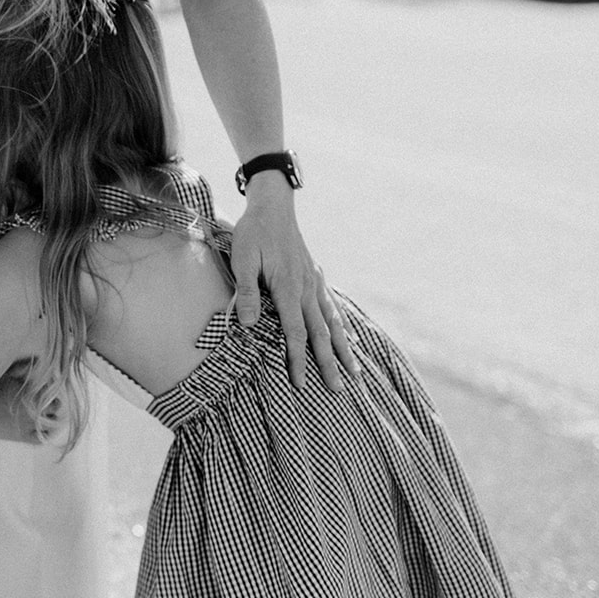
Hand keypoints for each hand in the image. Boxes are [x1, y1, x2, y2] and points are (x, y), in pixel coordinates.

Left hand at [230, 181, 358, 391]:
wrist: (273, 205)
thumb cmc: (253, 232)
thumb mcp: (242, 258)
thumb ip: (249, 291)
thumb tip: (250, 325)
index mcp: (289, 288)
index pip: (296, 332)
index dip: (298, 360)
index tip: (302, 384)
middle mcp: (307, 289)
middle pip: (322, 334)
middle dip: (331, 364)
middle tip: (340, 391)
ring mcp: (315, 283)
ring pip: (334, 323)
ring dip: (344, 349)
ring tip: (356, 373)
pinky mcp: (315, 277)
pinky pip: (332, 307)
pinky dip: (344, 326)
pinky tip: (351, 338)